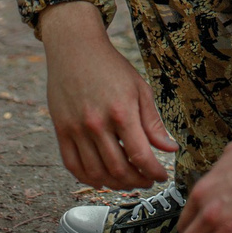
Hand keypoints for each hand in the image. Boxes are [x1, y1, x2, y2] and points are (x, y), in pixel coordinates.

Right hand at [38, 1, 174, 189]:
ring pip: (96, 173)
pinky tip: (102, 179)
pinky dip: (88, 178)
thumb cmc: (110, 66)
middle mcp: (97, 124)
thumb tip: (170, 149)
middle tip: (147, 181)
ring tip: (128, 181)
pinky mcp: (61, 130)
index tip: (162, 176)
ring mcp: (76, 129)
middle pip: (119, 169)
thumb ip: (153, 122)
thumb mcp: (140, 89)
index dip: (154, 172)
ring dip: (115, 184)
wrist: (75, 48)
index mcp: (121, 112)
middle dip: (138, 181)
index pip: (141, 156)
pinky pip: (72, 165)